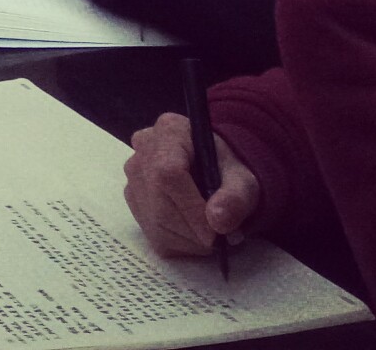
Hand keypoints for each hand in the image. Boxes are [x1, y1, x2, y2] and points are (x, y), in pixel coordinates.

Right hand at [124, 114, 260, 259]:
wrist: (214, 169)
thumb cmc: (227, 169)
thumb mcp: (244, 179)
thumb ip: (236, 198)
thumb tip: (218, 222)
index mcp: (170, 132)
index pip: (168, 173)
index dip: (191, 208)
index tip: (215, 232)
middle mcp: (143, 149)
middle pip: (159, 202)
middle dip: (193, 231)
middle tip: (219, 239)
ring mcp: (133, 175)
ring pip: (154, 222)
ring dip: (187, 240)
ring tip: (210, 237)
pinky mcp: (132, 198)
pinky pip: (151, 232)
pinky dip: (177, 243)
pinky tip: (194, 235)